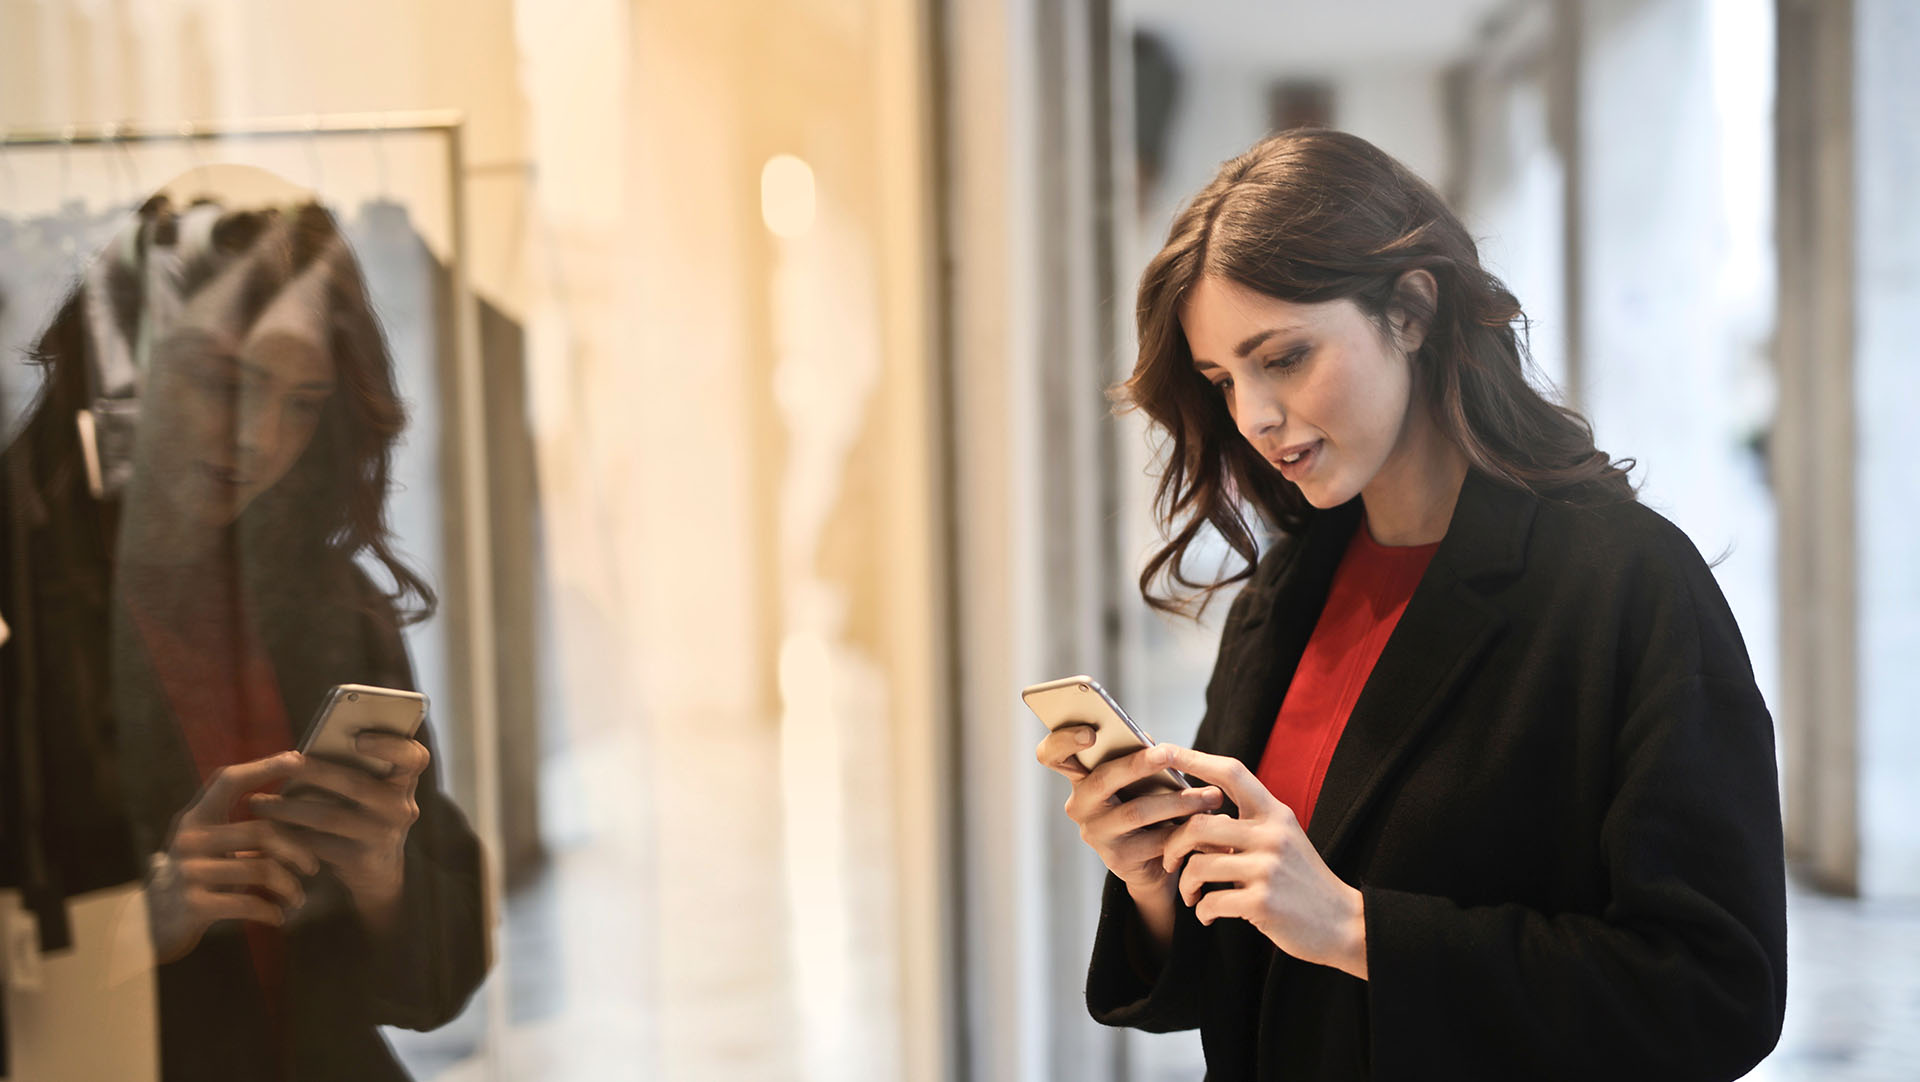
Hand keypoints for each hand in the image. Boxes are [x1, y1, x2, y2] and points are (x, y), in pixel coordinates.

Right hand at [148, 752, 320, 963]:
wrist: (148, 927)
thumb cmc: (192, 880)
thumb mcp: (206, 847)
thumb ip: (237, 828)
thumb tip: (294, 811)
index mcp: (195, 818)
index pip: (228, 781)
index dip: (263, 766)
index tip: (298, 758)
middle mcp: (190, 839)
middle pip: (261, 831)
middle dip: (297, 850)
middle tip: (313, 867)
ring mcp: (189, 872)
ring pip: (262, 869)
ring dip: (289, 887)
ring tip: (297, 898)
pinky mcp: (194, 904)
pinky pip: (249, 904)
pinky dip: (271, 911)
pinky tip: (278, 916)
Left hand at [247, 732, 429, 934]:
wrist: (377, 870)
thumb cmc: (364, 813)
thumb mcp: (371, 789)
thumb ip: (355, 767)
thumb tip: (303, 751)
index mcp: (404, 780)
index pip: (414, 757)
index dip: (389, 745)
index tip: (358, 738)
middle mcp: (401, 807)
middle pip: (357, 784)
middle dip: (316, 771)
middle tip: (284, 763)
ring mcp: (383, 835)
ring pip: (329, 816)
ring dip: (289, 807)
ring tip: (258, 802)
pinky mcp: (362, 860)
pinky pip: (319, 845)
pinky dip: (289, 837)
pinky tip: (267, 830)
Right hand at [1034, 729, 1224, 893]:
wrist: (1152, 860)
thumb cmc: (1145, 803)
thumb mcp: (1138, 777)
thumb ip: (1135, 754)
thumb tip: (1145, 738)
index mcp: (1079, 776)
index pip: (1052, 754)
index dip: (1063, 740)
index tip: (1091, 732)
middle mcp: (1079, 805)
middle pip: (1102, 780)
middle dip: (1138, 764)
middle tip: (1168, 753)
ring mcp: (1095, 833)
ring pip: (1136, 811)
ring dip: (1178, 801)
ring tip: (1210, 796)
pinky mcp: (1117, 858)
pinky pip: (1155, 840)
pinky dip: (1184, 829)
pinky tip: (1206, 822)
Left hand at [1159, 746, 1368, 979]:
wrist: (1344, 923)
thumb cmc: (1302, 881)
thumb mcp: (1282, 841)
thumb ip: (1246, 826)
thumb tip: (1195, 817)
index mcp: (1275, 814)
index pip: (1231, 773)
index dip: (1194, 759)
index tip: (1163, 750)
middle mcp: (1272, 835)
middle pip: (1199, 825)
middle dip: (1173, 845)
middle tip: (1170, 863)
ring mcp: (1268, 868)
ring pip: (1198, 865)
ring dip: (1186, 884)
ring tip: (1192, 896)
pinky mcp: (1263, 903)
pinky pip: (1210, 902)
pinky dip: (1202, 911)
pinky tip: (1208, 914)